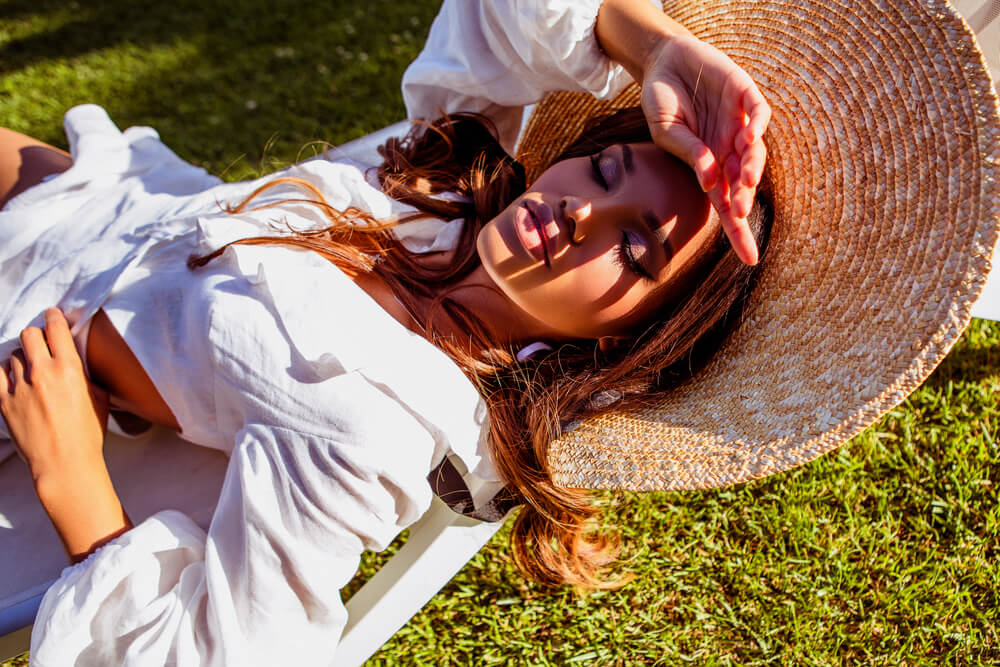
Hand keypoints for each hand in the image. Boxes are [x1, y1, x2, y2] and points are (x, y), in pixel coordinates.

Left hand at [0, 308, 126, 561]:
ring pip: (12, 355)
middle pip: (29, 335)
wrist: (64, 463)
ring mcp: (19, 387)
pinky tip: (13, 378)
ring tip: (29, 368)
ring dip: (22, 357)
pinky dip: (5, 372)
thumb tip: (78, 365)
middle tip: (41, 343)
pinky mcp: (4, 402)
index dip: (54, 317)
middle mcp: (42, 373)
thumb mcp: (98, 398)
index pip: (56, 329)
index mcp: (69, 369)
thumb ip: (85, 375)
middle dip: (35, 336)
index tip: (52, 315)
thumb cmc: (87, 434)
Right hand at [640, 33, 770, 264]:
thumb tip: (709, 179)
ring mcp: (738, 122)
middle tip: (738, 213)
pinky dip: (756, 126)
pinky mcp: (744, 94)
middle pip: (744, 183)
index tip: (751, 260)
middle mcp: (728, 148)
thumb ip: (688, 153)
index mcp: (709, 166)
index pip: (727, 205)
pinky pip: (758, 113)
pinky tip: (748, 137)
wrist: (663, 60)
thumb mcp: (665, 131)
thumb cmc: (661, 102)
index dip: (739, 232)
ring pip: (754, 152)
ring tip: (744, 180)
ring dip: (752, 168)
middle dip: (743, 200)